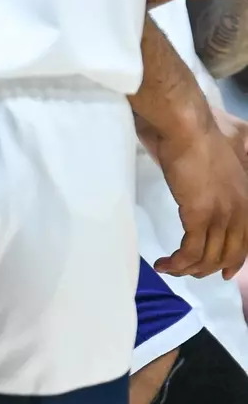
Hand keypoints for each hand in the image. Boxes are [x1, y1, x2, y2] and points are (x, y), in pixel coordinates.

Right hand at [148, 115, 247, 278]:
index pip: (246, 242)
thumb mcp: (221, 167)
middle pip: (229, 255)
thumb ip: (222, 185)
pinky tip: (163, 263)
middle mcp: (240, 211)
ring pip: (208, 257)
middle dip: (207, 269)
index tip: (222, 273)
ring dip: (187, 269)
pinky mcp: (198, 215)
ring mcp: (221, 214)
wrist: (187, 130)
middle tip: (187, 272)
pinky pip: (190, 251)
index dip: (233, 261)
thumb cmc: (199, 139)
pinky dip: (177, 262)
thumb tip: (209, 195)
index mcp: (247, 200)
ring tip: (168, 268)